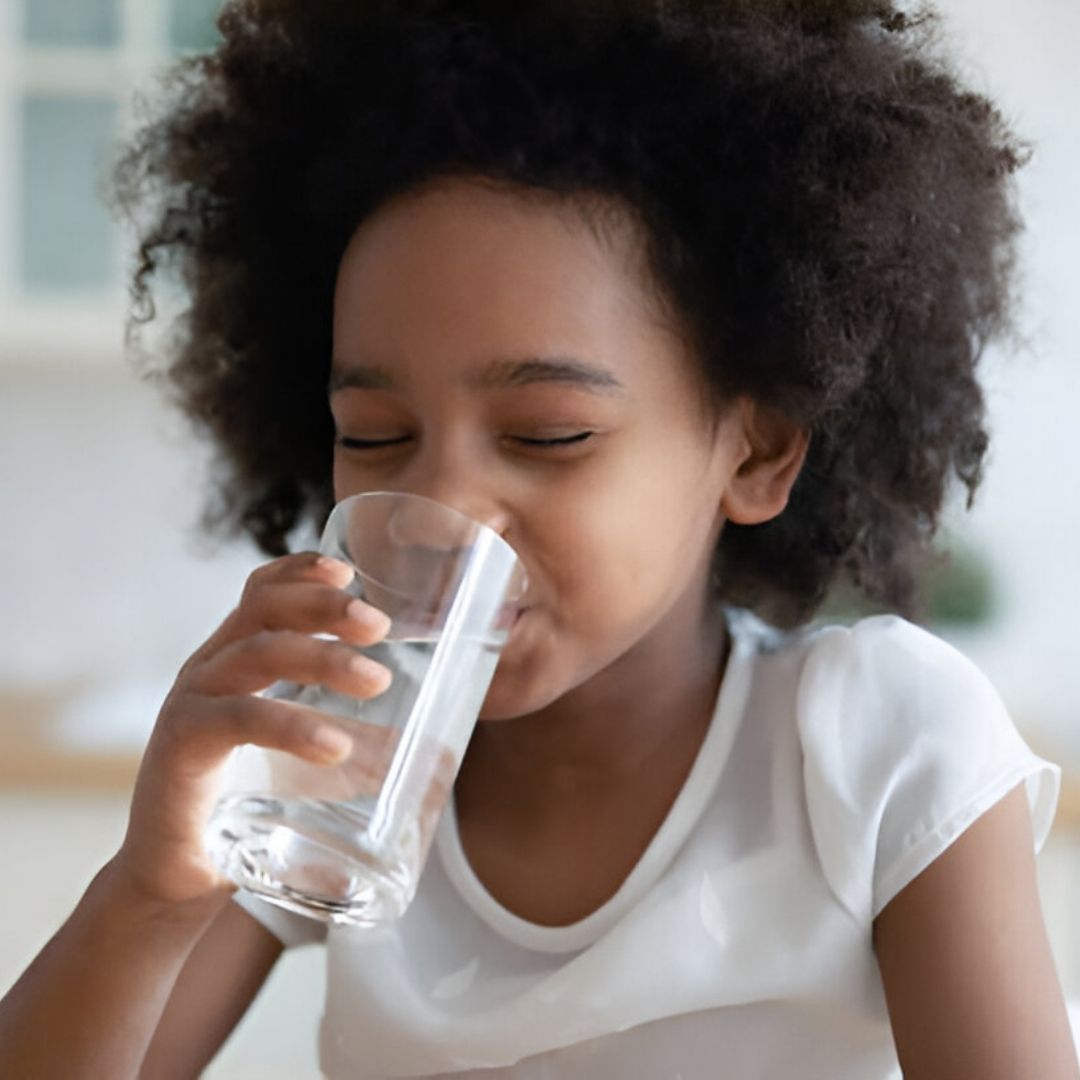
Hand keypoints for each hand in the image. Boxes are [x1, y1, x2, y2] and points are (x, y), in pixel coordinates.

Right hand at [112, 553, 391, 907]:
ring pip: (258, 653)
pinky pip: (237, 718)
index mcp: (236, 660)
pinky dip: (291, 725)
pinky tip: (335, 746)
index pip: (262, 593)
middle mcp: (211, 670)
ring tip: (377, 682)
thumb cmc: (250, 811)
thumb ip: (361, 746)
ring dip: (322, 658)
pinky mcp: (181, 747)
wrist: (178, 883)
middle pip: (264, 608)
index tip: (352, 570)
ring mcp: (192, 702)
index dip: (301, 571)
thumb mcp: (306, 762)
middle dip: (325, 606)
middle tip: (380, 626)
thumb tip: (445, 752)